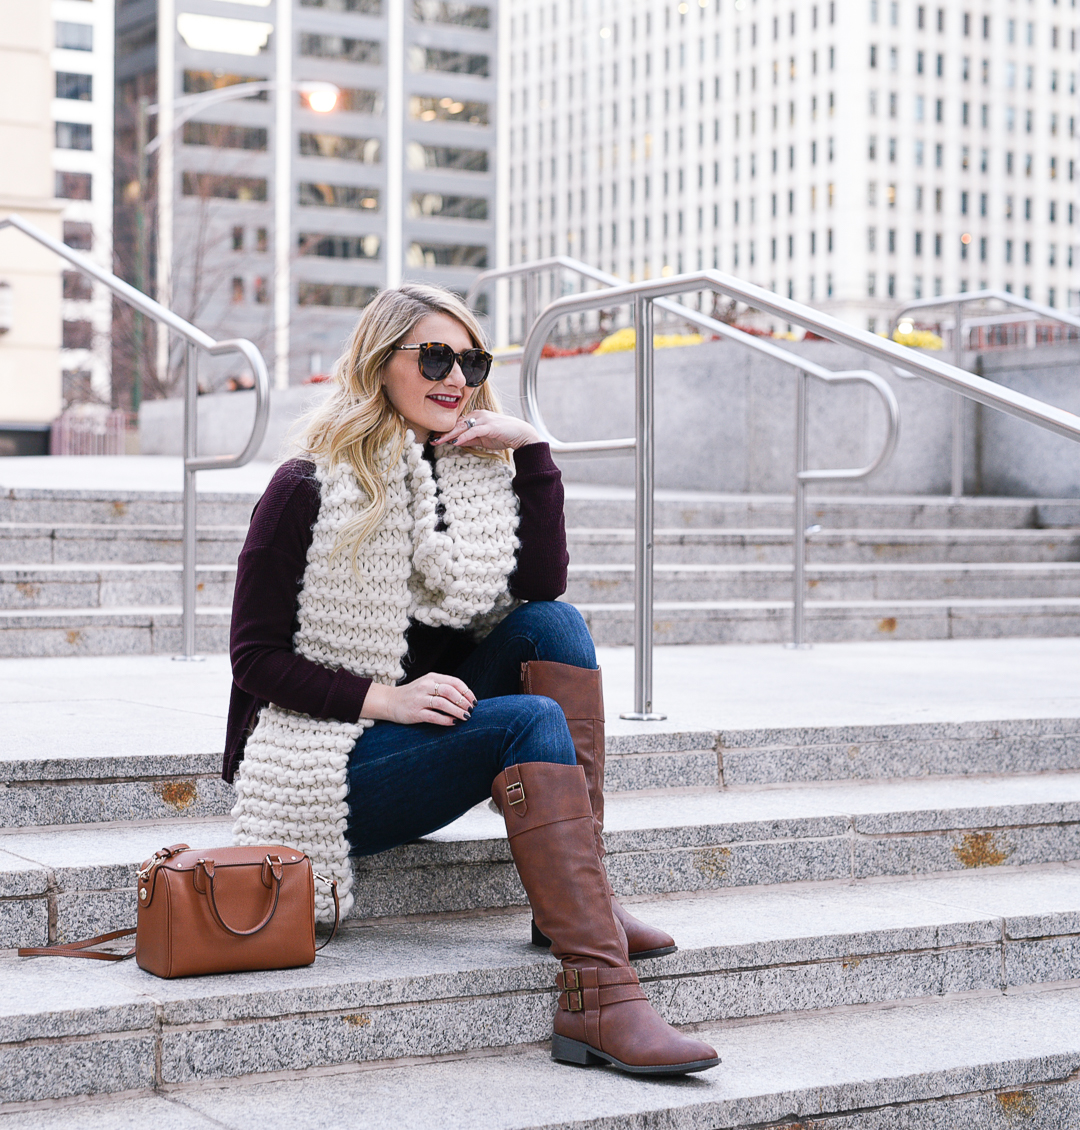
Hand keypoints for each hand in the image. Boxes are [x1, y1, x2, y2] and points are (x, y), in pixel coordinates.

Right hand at [360, 674, 476, 725]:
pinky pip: (433, 716)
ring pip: (443, 704)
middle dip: (463, 701)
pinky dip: (445, 720)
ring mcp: (419, 699)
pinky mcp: (415, 712)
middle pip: (449, 691)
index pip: (454, 682)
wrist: (390, 701)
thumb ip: (444, 687)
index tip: (474, 701)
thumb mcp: (428, 684)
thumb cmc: (414, 694)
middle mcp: (425, 686)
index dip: (466, 692)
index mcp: (431, 678)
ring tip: (466, 717)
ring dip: (457, 711)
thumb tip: (466, 698)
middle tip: (471, 709)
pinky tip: (453, 722)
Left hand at [431, 409, 539, 451]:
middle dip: (443, 432)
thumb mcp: (483, 438)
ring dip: (449, 434)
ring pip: (462, 426)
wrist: (522, 435)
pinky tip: (454, 442)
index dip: (445, 431)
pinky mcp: (489, 426)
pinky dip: (463, 436)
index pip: (457, 423)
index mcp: (476, 416)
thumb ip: (470, 439)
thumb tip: (456, 442)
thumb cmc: (504, 435)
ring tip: (437, 441)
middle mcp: (478, 415)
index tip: (434, 438)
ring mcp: (484, 419)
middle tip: (431, 440)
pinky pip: (473, 431)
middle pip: (457, 424)